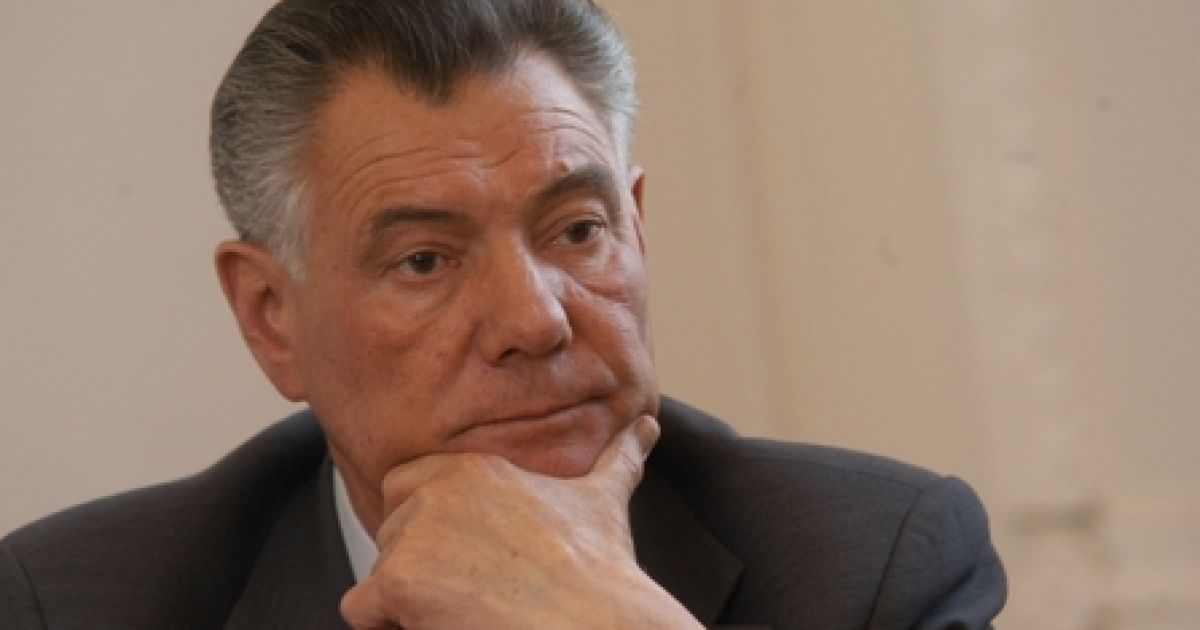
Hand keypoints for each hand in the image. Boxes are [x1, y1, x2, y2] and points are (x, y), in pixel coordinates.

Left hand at [340, 415, 702, 629]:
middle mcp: (437, 487)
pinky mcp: (397, 578)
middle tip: (475, 588)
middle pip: (391, 531)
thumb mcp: (604, 501)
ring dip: (412, 598)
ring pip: (382, 571)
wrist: (594, 622)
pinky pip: (361, 608)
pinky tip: (445, 624)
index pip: (407, 486)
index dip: (430, 528)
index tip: (470, 557)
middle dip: (420, 563)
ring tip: (471, 607)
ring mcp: (414, 532)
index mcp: (474, 464)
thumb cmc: (600, 570)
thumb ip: (619, 459)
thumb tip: (648, 429)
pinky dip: (390, 624)